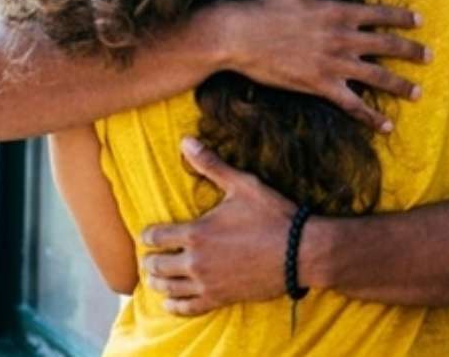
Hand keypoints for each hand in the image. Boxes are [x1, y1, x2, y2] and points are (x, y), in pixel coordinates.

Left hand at [140, 138, 296, 314]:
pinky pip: (188, 309)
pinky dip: (175, 307)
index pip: (156, 236)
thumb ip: (211, 164)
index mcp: (196, 232)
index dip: (148, 235)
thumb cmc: (272, 215)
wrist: (301, 252)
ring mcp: (208, 283)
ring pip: (169, 288)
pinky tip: (171, 304)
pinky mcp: (221, 299)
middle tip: (149, 258)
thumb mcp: (242, 184)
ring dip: (157, 283)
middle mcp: (196, 261)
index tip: (147, 234)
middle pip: (158, 265)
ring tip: (154, 279)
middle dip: (150, 260)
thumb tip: (185, 141)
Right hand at [215, 0, 429, 132]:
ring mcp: (334, 63)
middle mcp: (343, 37)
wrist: (237, 34)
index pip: (379, 13)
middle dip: (411, 51)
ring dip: (400, 85)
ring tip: (417, 92)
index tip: (420, 21)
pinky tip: (385, 126)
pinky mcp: (320, 85)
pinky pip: (352, 104)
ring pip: (377, 76)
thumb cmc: (259, 4)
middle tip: (430, 56)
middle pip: (387, 45)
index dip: (402, 17)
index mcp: (337, 10)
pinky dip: (370, 116)